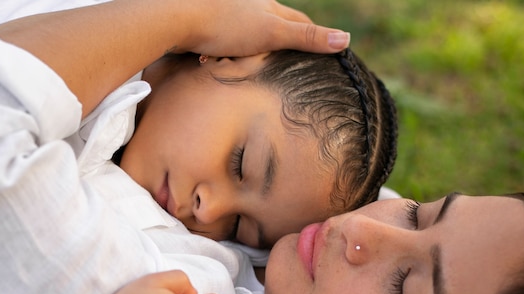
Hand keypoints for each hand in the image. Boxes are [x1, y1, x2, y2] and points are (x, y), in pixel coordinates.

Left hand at [182, 0, 349, 56]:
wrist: (178, 18)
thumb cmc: (225, 25)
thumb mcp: (272, 33)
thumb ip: (306, 37)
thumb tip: (344, 40)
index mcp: (266, 6)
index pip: (297, 19)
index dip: (311, 32)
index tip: (323, 44)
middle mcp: (247, 4)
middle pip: (271, 21)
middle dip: (282, 36)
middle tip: (292, 53)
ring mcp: (225, 12)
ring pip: (246, 29)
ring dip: (251, 43)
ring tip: (257, 58)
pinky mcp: (205, 23)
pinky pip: (222, 39)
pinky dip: (226, 49)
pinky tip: (220, 57)